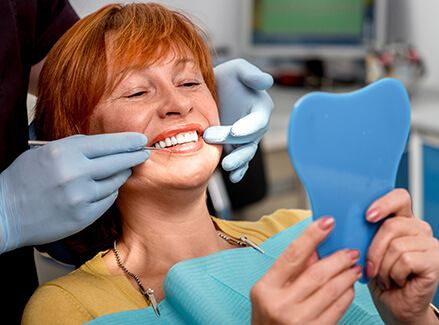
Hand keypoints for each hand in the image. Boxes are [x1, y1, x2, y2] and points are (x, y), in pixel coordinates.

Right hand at [0, 132, 148, 252]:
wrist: (5, 213)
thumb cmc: (24, 179)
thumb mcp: (46, 152)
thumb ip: (77, 147)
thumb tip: (107, 145)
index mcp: (64, 152)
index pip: (107, 143)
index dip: (128, 141)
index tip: (140, 139)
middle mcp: (74, 174)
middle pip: (118, 162)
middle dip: (134, 156)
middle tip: (144, 153)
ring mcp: (80, 197)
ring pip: (115, 182)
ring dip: (121, 174)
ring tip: (122, 170)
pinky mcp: (83, 216)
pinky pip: (107, 200)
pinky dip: (109, 192)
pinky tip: (105, 188)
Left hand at [203, 59, 273, 182]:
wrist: (212, 90)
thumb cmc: (228, 78)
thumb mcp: (238, 69)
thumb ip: (251, 74)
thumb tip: (267, 81)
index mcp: (260, 108)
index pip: (258, 120)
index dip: (248, 127)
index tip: (235, 131)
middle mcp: (255, 126)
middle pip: (249, 139)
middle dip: (234, 142)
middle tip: (211, 138)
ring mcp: (245, 139)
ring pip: (246, 153)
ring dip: (238, 161)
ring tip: (226, 166)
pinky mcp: (235, 147)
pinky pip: (240, 161)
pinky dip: (238, 170)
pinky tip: (233, 177)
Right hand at [251, 217, 361, 324]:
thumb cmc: (269, 319)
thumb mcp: (269, 292)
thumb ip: (290, 270)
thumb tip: (315, 248)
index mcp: (265, 288)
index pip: (292, 255)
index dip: (311, 235)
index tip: (327, 222)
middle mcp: (280, 304)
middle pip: (317, 273)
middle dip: (338, 258)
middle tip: (351, 251)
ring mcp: (297, 321)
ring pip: (331, 290)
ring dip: (347, 275)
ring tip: (354, 267)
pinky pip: (337, 309)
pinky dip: (346, 295)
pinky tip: (349, 287)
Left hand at [365, 189, 438, 323]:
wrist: (394, 306)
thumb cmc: (379, 277)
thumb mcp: (366, 250)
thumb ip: (363, 232)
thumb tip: (343, 220)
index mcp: (402, 220)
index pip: (399, 197)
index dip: (384, 203)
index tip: (368, 216)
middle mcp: (419, 229)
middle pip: (391, 225)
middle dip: (373, 250)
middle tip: (370, 268)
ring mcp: (431, 244)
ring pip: (396, 245)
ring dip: (383, 267)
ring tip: (385, 277)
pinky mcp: (436, 261)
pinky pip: (406, 260)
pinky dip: (395, 274)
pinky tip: (397, 281)